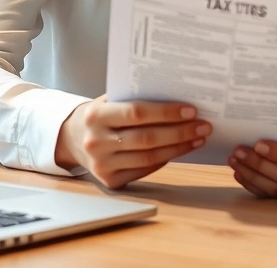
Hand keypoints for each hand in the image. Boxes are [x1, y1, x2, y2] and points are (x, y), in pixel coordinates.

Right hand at [55, 95, 209, 188]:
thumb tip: (179, 96)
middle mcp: (96, 141)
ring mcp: (102, 165)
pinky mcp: (109, 181)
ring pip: (149, 157)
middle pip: (146, 139)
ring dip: (178, 148)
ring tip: (198, 138)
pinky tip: (180, 149)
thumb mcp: (110, 100)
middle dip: (180, 132)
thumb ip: (136, 98)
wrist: (72, 138)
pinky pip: (145, 170)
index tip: (191, 110)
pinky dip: (165, 159)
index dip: (166, 112)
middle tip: (203, 125)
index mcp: (96, 116)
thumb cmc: (100, 115)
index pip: (136, 113)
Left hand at [228, 140, 276, 198]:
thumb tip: (274, 98)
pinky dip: (248, 182)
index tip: (259, 144)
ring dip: (250, 173)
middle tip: (239, 150)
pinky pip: (262, 193)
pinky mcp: (276, 195)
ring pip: (271, 187)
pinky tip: (237, 170)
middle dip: (259, 164)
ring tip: (233, 158)